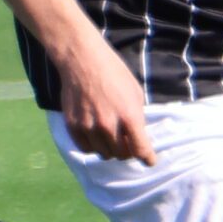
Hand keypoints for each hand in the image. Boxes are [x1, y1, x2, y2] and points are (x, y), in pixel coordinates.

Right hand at [56, 34, 155, 163]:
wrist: (83, 60)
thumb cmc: (114, 73)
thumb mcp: (135, 93)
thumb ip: (137, 116)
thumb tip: (138, 135)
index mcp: (129, 116)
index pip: (140, 149)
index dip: (147, 158)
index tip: (149, 161)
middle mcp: (108, 125)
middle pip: (122, 154)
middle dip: (128, 152)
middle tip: (128, 144)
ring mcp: (88, 127)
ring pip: (104, 154)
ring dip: (111, 150)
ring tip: (112, 138)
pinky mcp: (73, 126)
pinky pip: (86, 148)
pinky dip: (94, 147)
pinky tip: (97, 137)